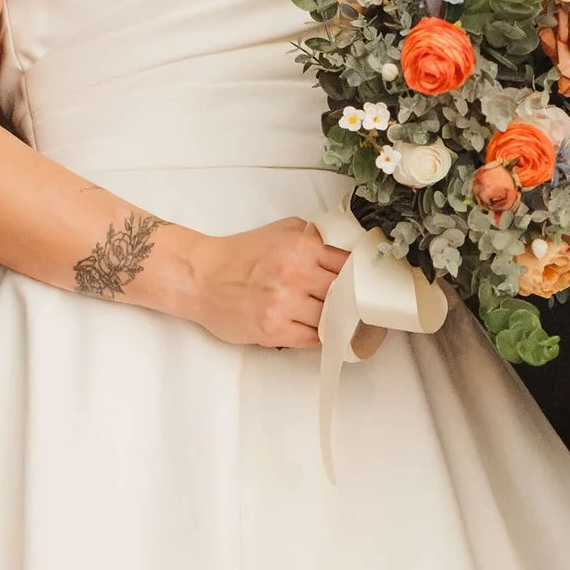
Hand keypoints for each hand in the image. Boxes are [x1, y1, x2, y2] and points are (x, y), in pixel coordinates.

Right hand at [181, 219, 348, 349]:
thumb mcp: (282, 231)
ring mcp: (284, 302)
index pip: (351, 264)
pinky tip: (319, 332)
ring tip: (340, 321)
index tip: (369, 286)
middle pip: (346, 293)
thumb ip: (315, 238)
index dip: (362, 277)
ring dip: (337, 321)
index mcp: (302, 245)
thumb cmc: (241, 255)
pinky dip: (320, 337)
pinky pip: (313, 339)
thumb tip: (350, 253)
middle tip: (361, 308)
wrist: (201, 277)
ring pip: (331, 318)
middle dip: (353, 302)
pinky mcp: (274, 328)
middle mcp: (295, 272)